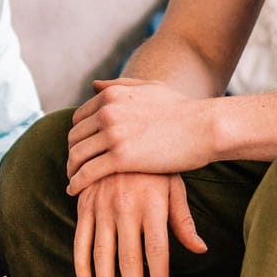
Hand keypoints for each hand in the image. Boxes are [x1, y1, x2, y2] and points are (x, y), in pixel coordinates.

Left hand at [66, 78, 215, 192]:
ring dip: (71, 170)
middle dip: (72, 153)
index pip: (79, 118)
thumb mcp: (149, 88)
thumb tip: (93, 85)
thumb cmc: (182, 109)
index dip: (78, 136)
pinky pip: (88, 172)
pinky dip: (77, 183)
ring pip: (77, 155)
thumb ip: (119, 85)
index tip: (81, 149)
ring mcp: (113, 134)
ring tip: (73, 181)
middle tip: (74, 168)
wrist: (204, 126)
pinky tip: (74, 192)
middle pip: (74, 137)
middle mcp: (108, 112)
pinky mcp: (121, 158)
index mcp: (112, 95)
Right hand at [74, 172, 206, 276]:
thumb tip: (200, 249)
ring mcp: (102, 207)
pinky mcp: (85, 205)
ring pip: (102, 255)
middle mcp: (125, 208)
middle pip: (130, 259)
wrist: (121, 132)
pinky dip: (81, 265)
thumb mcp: (174, 186)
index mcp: (152, 205)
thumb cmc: (155, 165)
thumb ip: (183, 220)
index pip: (157, 251)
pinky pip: (80, 240)